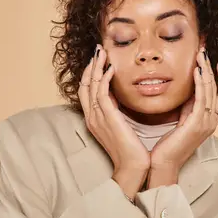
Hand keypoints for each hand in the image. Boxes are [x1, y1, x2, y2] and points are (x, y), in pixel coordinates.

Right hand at [78, 45, 149, 196]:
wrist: (133, 167)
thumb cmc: (131, 150)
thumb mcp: (122, 128)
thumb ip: (117, 113)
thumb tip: (120, 100)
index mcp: (94, 119)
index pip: (86, 91)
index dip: (90, 74)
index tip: (99, 61)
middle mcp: (92, 116)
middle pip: (84, 85)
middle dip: (90, 66)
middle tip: (98, 50)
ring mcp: (97, 117)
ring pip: (91, 86)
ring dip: (96, 67)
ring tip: (103, 53)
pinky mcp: (107, 117)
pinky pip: (101, 93)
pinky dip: (104, 79)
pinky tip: (111, 68)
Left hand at [148, 47, 217, 186]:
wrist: (163, 164)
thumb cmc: (168, 145)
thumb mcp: (181, 121)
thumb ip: (188, 108)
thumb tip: (189, 92)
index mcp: (208, 121)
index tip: (213, 60)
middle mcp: (211, 121)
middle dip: (212, 69)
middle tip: (206, 51)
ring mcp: (206, 123)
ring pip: (211, 91)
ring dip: (207, 71)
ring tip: (202, 55)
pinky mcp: (196, 125)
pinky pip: (201, 99)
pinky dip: (200, 84)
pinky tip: (197, 71)